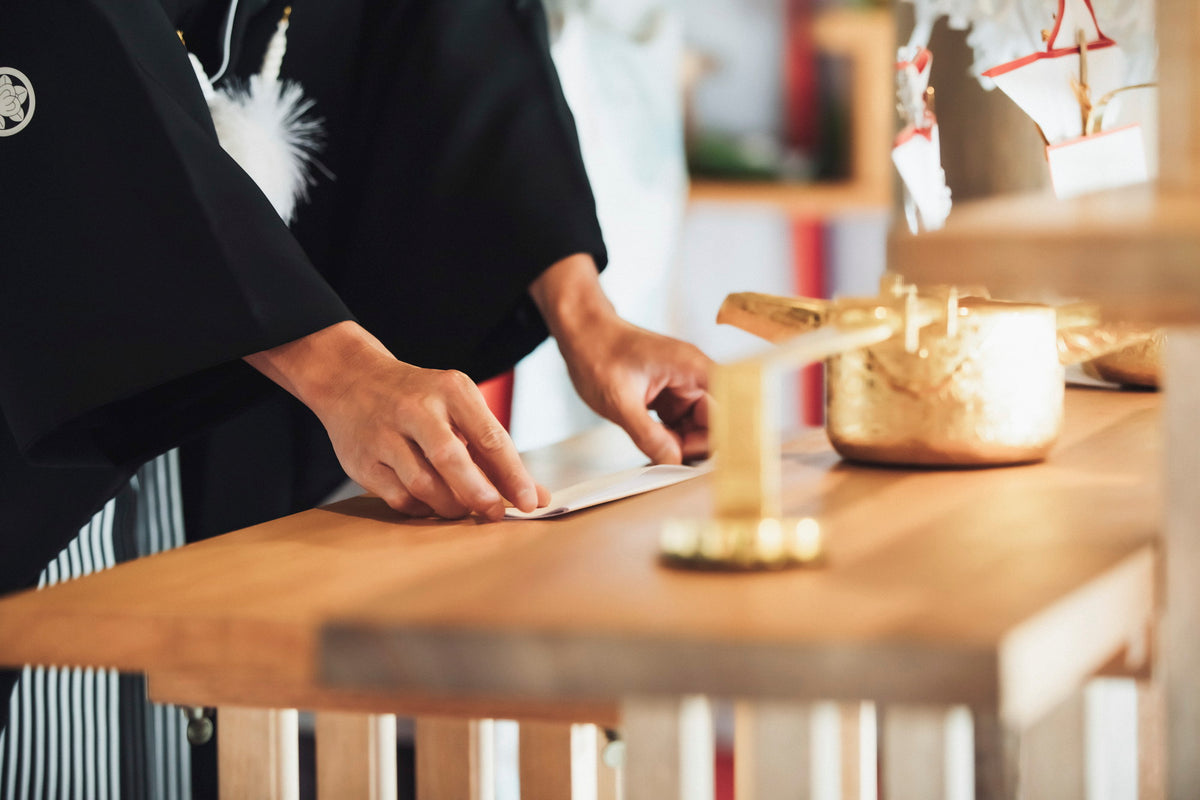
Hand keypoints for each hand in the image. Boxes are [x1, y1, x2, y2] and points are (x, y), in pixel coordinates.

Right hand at [246, 322, 547, 519]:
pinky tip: (430, 503)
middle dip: (479, 493)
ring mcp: (384, 435)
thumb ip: (494, 450)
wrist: (351, 379)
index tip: (531, 502)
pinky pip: (399, 497)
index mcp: (451, 390)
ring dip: (450, 506)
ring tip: (462, 509)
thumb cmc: (420, 399)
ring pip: (423, 484)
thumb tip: (537, 496)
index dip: (513, 475)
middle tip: (495, 514)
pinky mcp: (361, 460)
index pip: (489, 436)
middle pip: (452, 459)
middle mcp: (416, 409)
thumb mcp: (458, 406)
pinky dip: (421, 508)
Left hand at [531, 255, 712, 463]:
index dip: (729, 434)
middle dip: (697, 445)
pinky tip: (652, 445)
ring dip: (681, 443)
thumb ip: (649, 436)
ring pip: (697, 426)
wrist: (581, 332)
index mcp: (692, 368)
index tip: (715, 461)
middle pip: (716, 421)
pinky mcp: (668, 395)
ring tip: (656, 454)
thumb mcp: (620, 402)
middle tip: (671, 462)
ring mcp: (681, 386)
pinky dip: (669, 437)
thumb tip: (673, 462)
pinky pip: (680, 423)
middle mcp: (693, 376)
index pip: (732, 405)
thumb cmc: (597, 352)